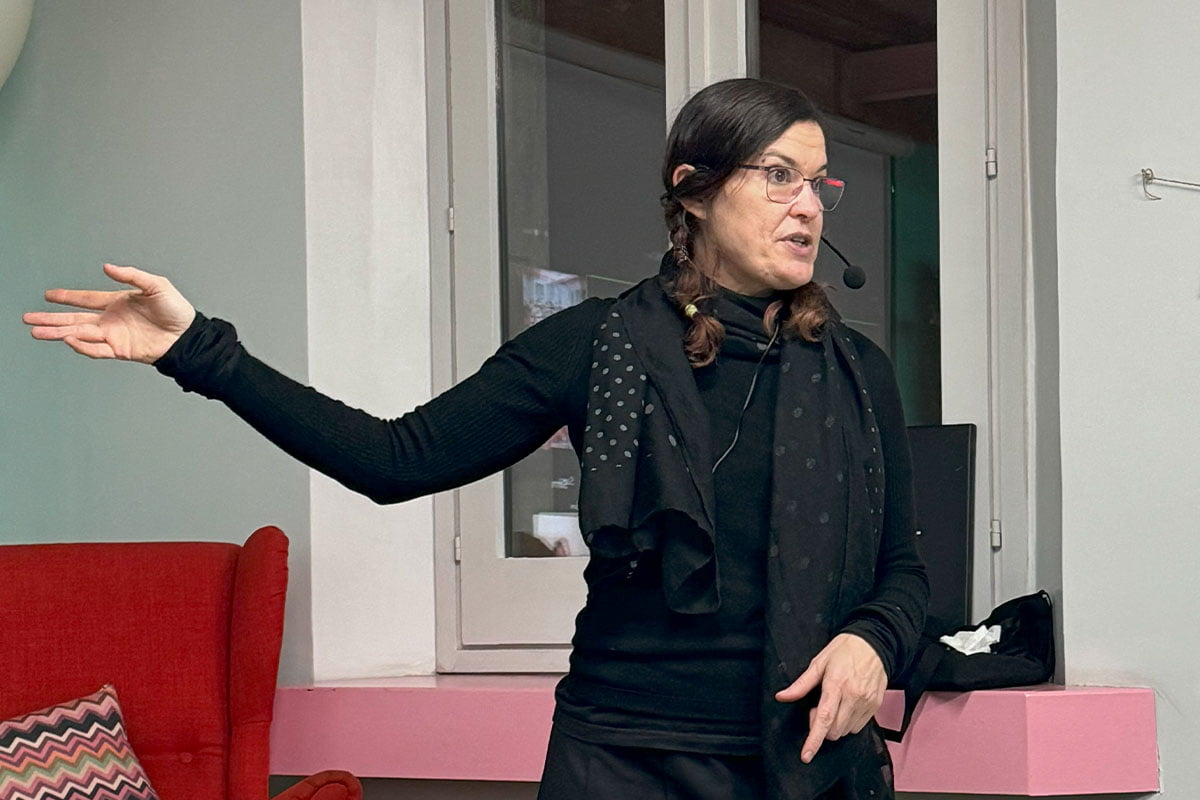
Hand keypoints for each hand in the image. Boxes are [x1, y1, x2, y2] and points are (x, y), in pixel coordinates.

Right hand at [23, 263, 195, 363]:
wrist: (188, 336)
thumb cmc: (177, 310)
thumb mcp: (156, 285)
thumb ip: (131, 275)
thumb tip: (107, 267)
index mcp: (118, 302)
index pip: (86, 299)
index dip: (67, 297)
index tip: (48, 296)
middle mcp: (112, 320)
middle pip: (75, 319)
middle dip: (52, 318)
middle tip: (29, 318)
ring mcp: (114, 336)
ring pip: (79, 334)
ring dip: (58, 333)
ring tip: (37, 331)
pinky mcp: (120, 350)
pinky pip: (97, 350)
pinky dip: (82, 346)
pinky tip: (68, 339)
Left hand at [774, 632, 886, 763]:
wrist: (875, 643)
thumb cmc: (844, 650)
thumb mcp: (819, 662)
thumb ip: (801, 684)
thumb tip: (781, 697)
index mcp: (836, 684)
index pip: (824, 718)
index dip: (814, 740)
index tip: (806, 755)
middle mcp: (854, 696)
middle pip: (834, 730)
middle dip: (821, 727)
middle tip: (817, 707)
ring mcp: (867, 703)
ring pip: (846, 731)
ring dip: (834, 726)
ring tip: (833, 704)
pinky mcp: (876, 706)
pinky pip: (858, 727)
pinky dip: (847, 723)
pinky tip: (845, 707)